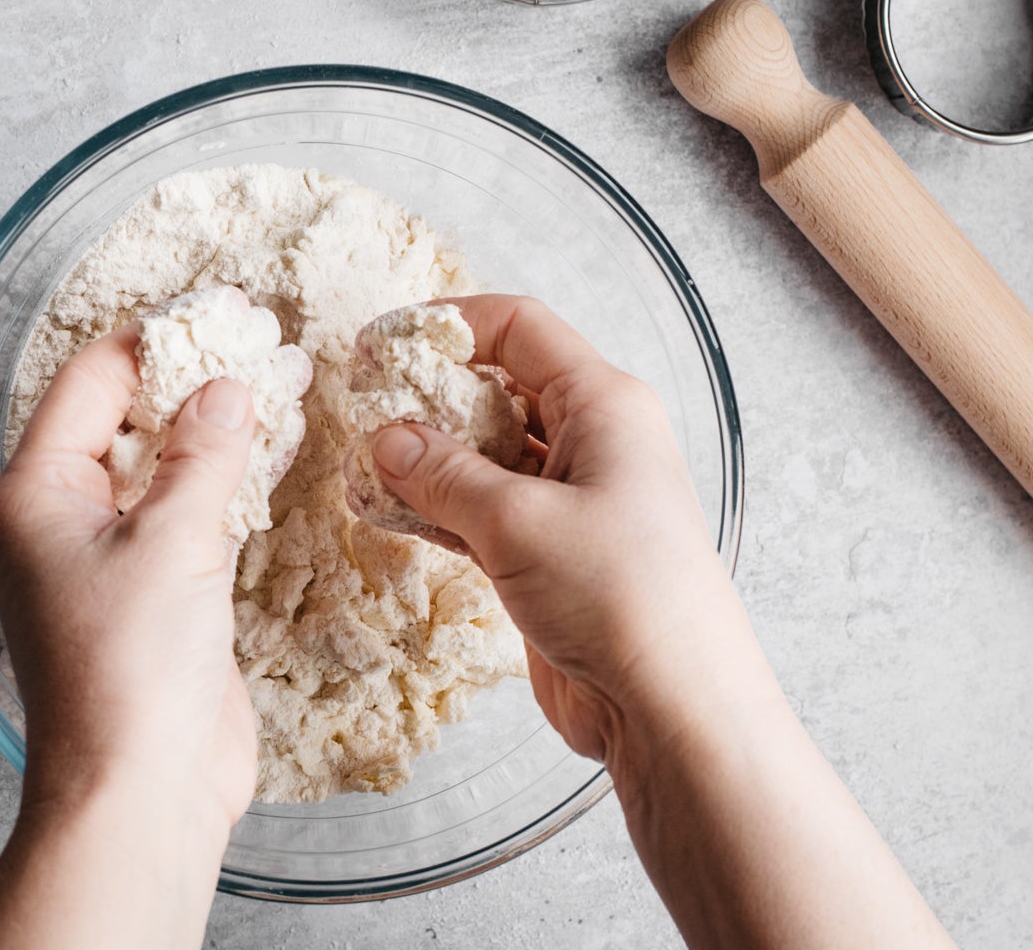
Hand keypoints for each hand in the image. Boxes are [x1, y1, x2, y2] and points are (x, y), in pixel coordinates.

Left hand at [0, 324, 257, 828]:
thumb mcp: (172, 540)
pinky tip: (272, 447)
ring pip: (160, 466)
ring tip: (277, 376)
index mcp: (32, 494)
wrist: (141, 791)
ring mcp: (106, 558)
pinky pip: (186, 514)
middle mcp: (59, 519)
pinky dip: (225, 480)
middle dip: (190, 378)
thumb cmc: (128, 673)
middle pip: (124, 419)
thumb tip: (227, 388)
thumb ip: (204, 453)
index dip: (154, 340)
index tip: (217, 310)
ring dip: (215, 427)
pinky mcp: (152, 594)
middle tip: (256, 336)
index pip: (89, 384)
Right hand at [366, 295, 761, 761]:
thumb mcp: (518, 521)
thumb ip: (443, 474)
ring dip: (425, 460)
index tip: (380, 345)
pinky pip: (482, 512)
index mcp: (604, 405)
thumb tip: (385, 438)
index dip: (448, 324)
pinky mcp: (550, 556)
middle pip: (498, 389)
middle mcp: (593, 443)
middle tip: (362, 408)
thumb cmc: (620, 595)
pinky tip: (386, 513)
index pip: (519, 329)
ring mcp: (572, 502)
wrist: (672, 707)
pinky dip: (437, 509)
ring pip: (485, 456)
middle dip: (429, 395)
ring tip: (360, 466)